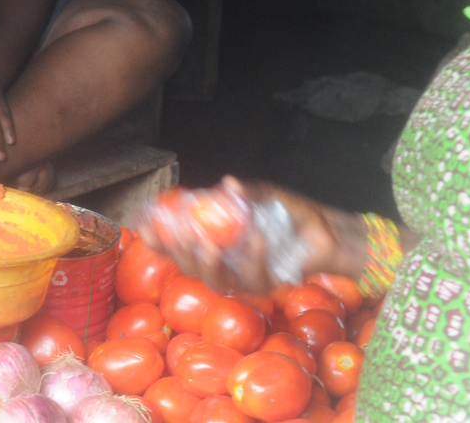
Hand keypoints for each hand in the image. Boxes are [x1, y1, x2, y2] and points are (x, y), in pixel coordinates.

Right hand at [136, 177, 355, 292]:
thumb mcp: (261, 197)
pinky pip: (252, 276)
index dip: (157, 239)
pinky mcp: (265, 285)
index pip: (176, 244)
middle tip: (181, 234)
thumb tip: (226, 184)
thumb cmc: (289, 212)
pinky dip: (252, 255)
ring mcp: (242, 276)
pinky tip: (256, 236)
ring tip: (208, 243)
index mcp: (212, 240)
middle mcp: (223, 261)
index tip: (144, 225)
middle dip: (179, 252)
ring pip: (213, 280)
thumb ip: (242, 194)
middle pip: (187, 267)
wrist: (325, 230)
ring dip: (206, 263)